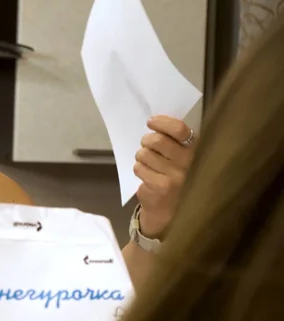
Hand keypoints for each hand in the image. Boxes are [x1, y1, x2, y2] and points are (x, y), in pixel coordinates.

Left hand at [133, 115, 195, 238]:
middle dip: (147, 141)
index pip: (180, 130)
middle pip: (156, 140)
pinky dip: (139, 170)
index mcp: (198, 153)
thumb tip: (156, 123)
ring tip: (149, 165)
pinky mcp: (160, 188)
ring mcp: (175, 177)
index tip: (151, 122)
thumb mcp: (185, 162)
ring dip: (142, 157)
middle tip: (147, 146)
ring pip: (144, 153)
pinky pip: (139, 168)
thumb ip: (177, 144)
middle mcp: (190, 164)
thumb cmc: (178, 182)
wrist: (173, 216)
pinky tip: (148, 178)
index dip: (162, 123)